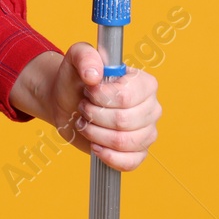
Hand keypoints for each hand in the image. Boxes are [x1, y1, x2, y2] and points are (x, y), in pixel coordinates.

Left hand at [12, 43, 160, 171]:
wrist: (66, 101)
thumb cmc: (76, 79)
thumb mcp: (76, 57)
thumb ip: (85, 56)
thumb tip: (94, 75)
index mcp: (144, 83)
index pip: (127, 97)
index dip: (102, 97)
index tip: (88, 91)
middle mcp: (151, 107)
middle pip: (123, 121)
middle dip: (94, 115)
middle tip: (84, 106)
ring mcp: (147, 132)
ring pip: (123, 142)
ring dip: (95, 134)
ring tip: (85, 122)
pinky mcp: (137, 152)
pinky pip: (129, 162)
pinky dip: (107, 156)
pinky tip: (95, 145)